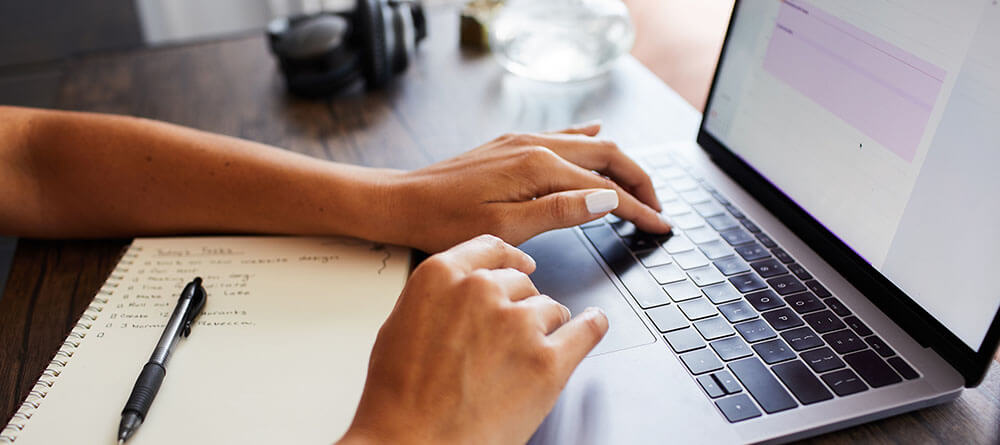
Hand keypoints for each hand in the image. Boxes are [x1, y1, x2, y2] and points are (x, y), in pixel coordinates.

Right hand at [339, 235, 608, 444]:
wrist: (413, 443)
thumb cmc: (399, 397)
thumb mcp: (399, 326)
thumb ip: (437, 299)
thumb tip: (459, 297)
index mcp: (442, 276)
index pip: (491, 249)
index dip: (510, 260)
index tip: (520, 265)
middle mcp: (482, 291)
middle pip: (522, 283)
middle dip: (520, 306)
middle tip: (508, 337)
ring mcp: (519, 323)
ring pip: (550, 309)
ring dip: (544, 328)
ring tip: (524, 358)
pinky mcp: (548, 360)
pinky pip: (585, 330)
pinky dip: (591, 327)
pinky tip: (592, 324)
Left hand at [383, 123, 669, 251]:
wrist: (403, 202)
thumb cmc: (445, 222)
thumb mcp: (506, 228)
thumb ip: (560, 212)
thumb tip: (606, 201)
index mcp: (539, 167)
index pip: (605, 189)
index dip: (638, 209)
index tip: (660, 226)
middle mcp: (535, 146)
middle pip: (607, 158)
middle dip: (639, 182)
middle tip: (658, 210)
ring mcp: (522, 142)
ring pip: (588, 146)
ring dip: (618, 165)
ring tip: (638, 186)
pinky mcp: (510, 146)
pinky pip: (562, 137)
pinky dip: (587, 141)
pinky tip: (597, 134)